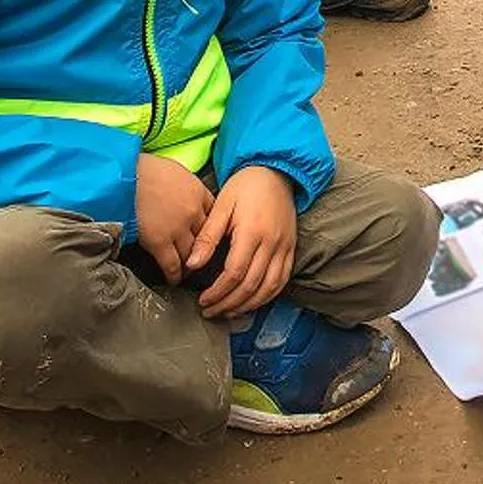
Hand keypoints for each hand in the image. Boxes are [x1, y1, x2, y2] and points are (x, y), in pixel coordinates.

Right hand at [132, 152, 212, 282]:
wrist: (124, 175)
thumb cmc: (144, 169)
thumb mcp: (174, 170)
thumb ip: (185, 186)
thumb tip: (184, 195)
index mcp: (198, 192)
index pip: (215, 216)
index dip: (212, 229)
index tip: (210, 237)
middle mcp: (193, 212)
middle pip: (206, 238)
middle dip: (205, 250)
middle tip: (202, 260)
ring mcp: (177, 228)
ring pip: (192, 255)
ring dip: (190, 265)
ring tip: (188, 272)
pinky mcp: (159, 242)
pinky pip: (172, 265)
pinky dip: (174, 275)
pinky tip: (174, 280)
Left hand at [189, 166, 299, 318]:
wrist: (276, 171)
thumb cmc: (246, 186)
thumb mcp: (221, 205)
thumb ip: (208, 237)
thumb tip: (192, 265)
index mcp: (251, 231)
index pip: (234, 273)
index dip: (217, 292)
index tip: (202, 300)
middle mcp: (271, 243)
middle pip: (250, 286)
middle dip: (228, 304)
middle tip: (210, 311)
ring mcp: (284, 247)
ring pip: (269, 288)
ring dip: (248, 305)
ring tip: (228, 312)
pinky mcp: (291, 248)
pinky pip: (282, 281)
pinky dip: (267, 296)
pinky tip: (252, 302)